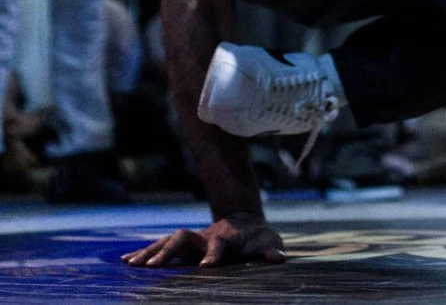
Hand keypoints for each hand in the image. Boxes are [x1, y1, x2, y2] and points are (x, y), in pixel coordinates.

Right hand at [122, 213, 285, 267]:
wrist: (245, 219)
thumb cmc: (258, 236)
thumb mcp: (269, 241)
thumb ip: (272, 249)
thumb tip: (278, 258)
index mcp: (226, 237)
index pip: (218, 245)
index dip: (214, 254)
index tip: (206, 267)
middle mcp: (204, 236)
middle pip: (183, 238)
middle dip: (168, 252)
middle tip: (152, 268)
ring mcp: (192, 240)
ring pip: (167, 241)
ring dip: (150, 252)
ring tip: (131, 265)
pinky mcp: (183, 246)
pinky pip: (160, 247)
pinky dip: (143, 252)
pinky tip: (125, 261)